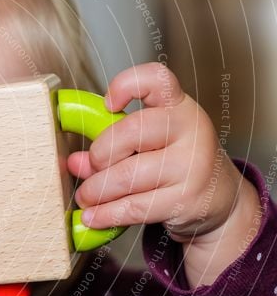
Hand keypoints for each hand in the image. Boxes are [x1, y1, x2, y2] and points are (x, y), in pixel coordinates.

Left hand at [67, 62, 259, 285]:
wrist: (219, 199)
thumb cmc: (175, 163)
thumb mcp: (149, 144)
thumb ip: (111, 146)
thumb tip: (75, 162)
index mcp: (179, 106)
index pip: (157, 79)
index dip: (127, 85)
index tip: (109, 104)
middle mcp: (190, 130)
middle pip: (131, 131)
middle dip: (99, 153)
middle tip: (89, 167)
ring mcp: (192, 165)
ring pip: (127, 175)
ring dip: (96, 190)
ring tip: (85, 197)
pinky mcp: (187, 199)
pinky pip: (134, 207)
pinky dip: (106, 213)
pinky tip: (92, 217)